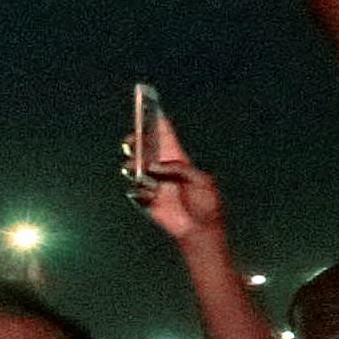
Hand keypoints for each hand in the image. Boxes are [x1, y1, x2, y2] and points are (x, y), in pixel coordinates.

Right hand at [130, 110, 226, 242]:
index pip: (165, 136)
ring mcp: (153, 182)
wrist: (199, 230)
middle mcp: (163, 168)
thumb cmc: (206, 205)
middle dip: (136, 140)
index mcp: (178, 160)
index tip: (149, 107)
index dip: (157, 121)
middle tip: (132, 140)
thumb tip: (154, 167)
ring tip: (134, 167)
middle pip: (144, 148)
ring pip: (134, 166)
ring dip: (132, 164)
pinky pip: (134, 189)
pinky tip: (146, 192)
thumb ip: (178, 170)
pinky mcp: (145, 198)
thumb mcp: (200, 181)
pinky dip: (138, 189)